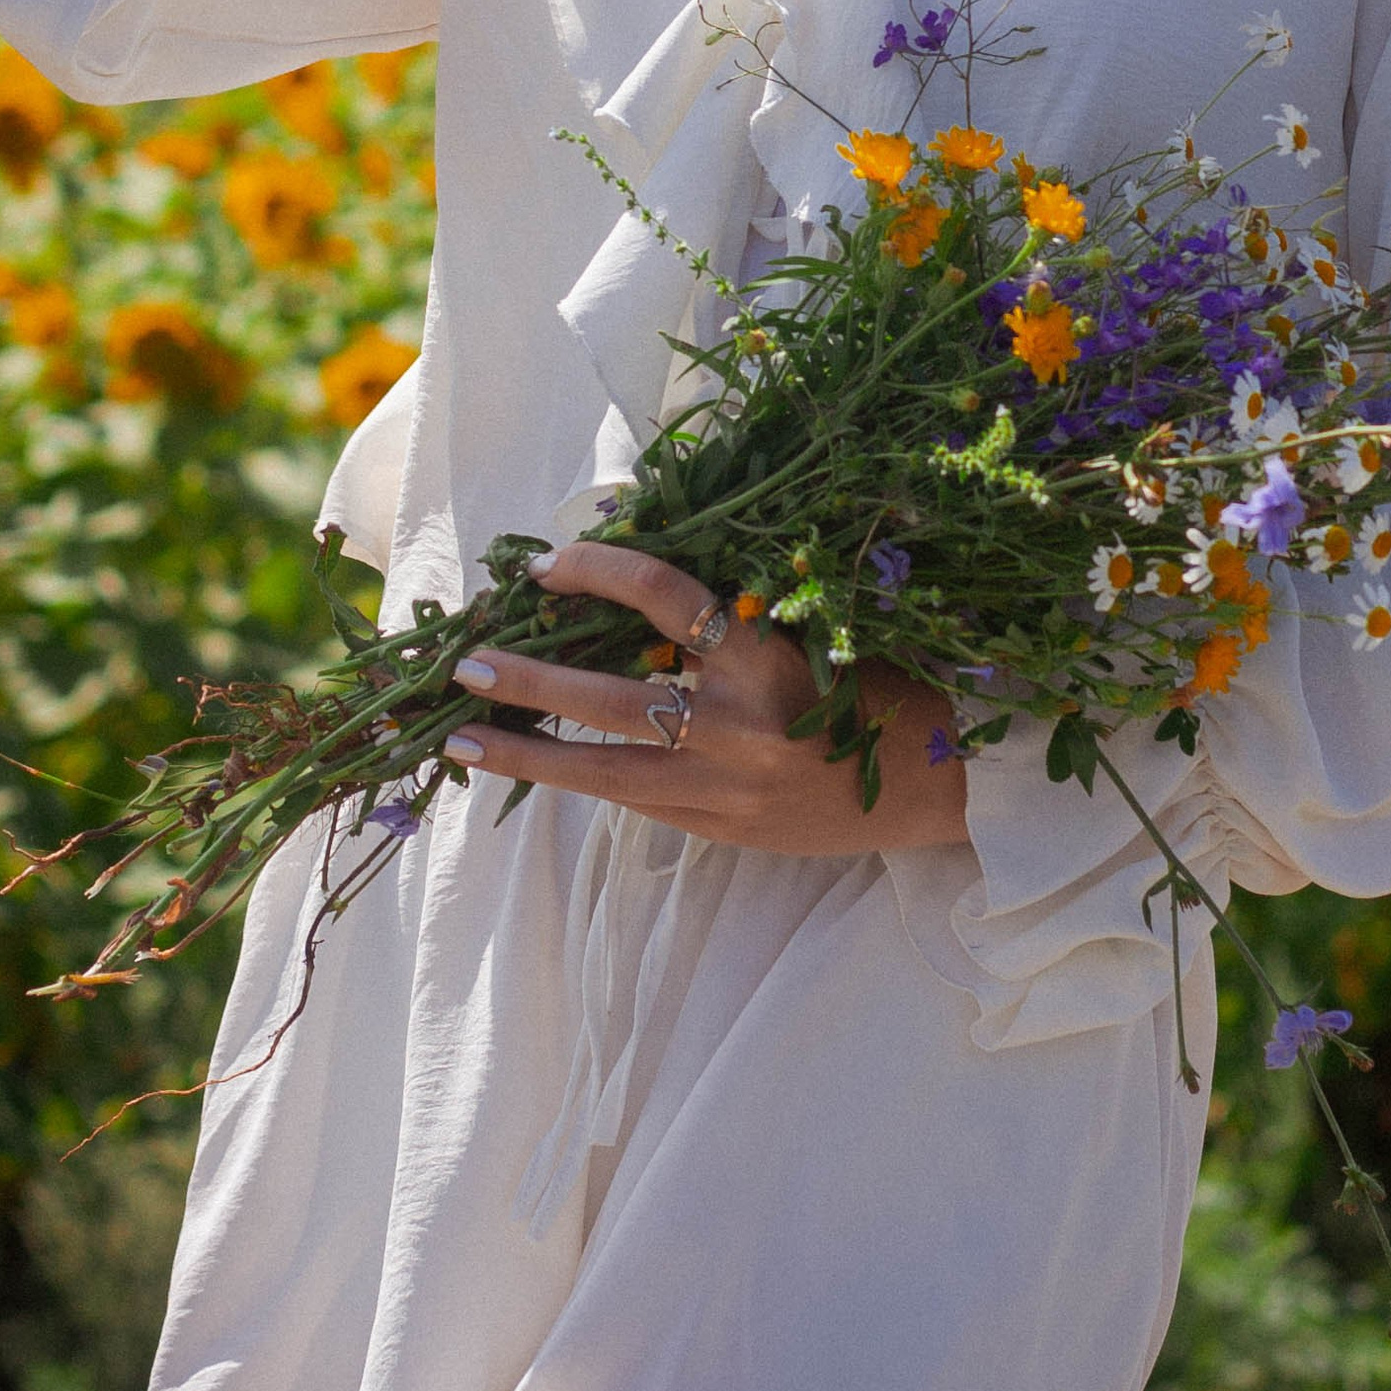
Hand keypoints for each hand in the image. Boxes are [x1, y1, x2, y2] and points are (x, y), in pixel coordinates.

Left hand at [441, 543, 970, 856]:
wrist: (929, 785)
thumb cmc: (868, 688)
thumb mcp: (804, 633)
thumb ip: (723, 621)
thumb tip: (619, 588)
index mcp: (767, 654)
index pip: (665, 596)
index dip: (598, 570)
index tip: (546, 562)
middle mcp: (740, 724)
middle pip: (610, 698)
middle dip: (532, 681)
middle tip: (470, 664)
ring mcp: (724, 787)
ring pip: (601, 771)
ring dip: (526, 753)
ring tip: (461, 741)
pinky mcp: (716, 828)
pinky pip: (631, 800)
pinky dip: (577, 780)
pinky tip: (530, 768)